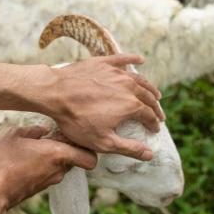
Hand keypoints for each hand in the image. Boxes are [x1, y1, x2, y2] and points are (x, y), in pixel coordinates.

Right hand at [0, 125, 97, 212]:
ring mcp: (49, 181)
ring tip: (33, 147)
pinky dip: (42, 166)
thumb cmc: (0, 161)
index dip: (87, 147)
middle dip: (67, 148)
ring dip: (52, 157)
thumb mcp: (12, 135)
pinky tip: (25, 158)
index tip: (72, 137)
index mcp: (58, 154)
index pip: (90, 158)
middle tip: (51, 138)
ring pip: (61, 166)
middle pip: (75, 159)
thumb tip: (43, 130)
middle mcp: (58, 170)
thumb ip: (32, 129)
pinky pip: (48, 173)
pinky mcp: (39, 188)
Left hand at [41, 54, 163, 160]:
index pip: (149, 115)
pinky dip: (133, 59)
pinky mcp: (102, 63)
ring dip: (149, 88)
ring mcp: (115, 73)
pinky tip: (140, 59)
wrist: (54, 93)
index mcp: (131, 105)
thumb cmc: (76, 120)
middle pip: (148, 97)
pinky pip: (122, 59)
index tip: (155, 129)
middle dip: (155, 107)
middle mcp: (128, 86)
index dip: (154, 124)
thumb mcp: (103, 142)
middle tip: (159, 114)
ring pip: (139, 79)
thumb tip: (150, 154)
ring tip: (155, 94)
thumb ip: (129, 148)